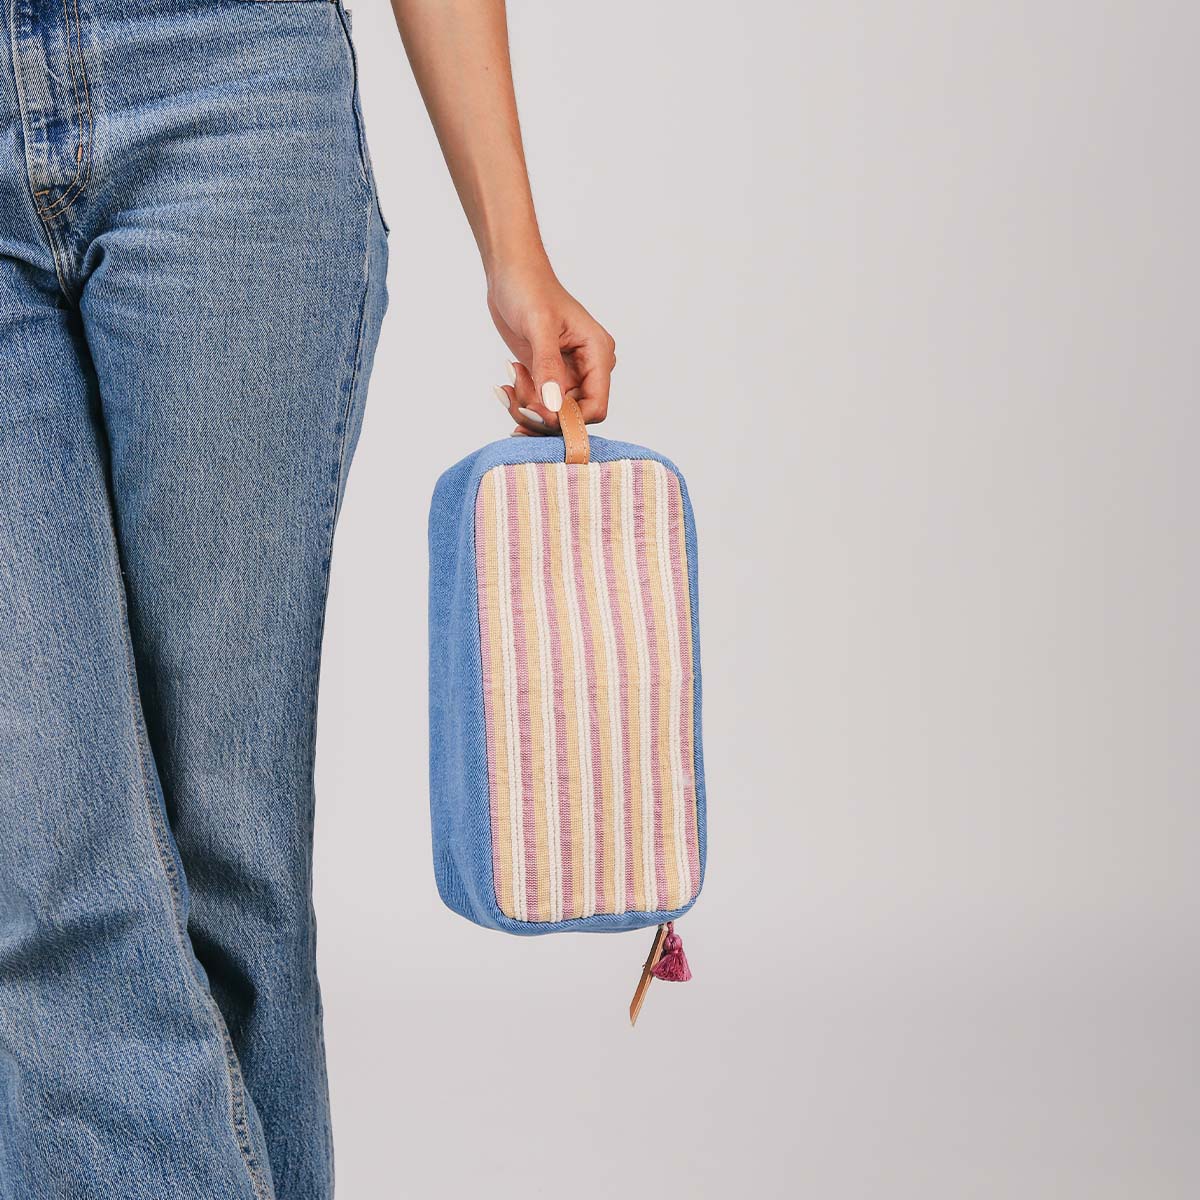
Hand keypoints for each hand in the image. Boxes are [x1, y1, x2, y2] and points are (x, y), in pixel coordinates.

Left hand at [487, 259, 616, 435]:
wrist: (511, 274)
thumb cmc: (529, 287)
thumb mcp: (539, 325)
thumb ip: (547, 367)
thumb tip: (553, 404)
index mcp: (598, 353)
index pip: (595, 407)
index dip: (567, 419)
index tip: (536, 410)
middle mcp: (588, 368)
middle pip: (571, 416)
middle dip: (541, 412)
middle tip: (514, 392)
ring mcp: (569, 374)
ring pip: (552, 414)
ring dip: (527, 407)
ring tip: (509, 381)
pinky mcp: (549, 376)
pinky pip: (539, 404)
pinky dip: (521, 401)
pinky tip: (507, 383)